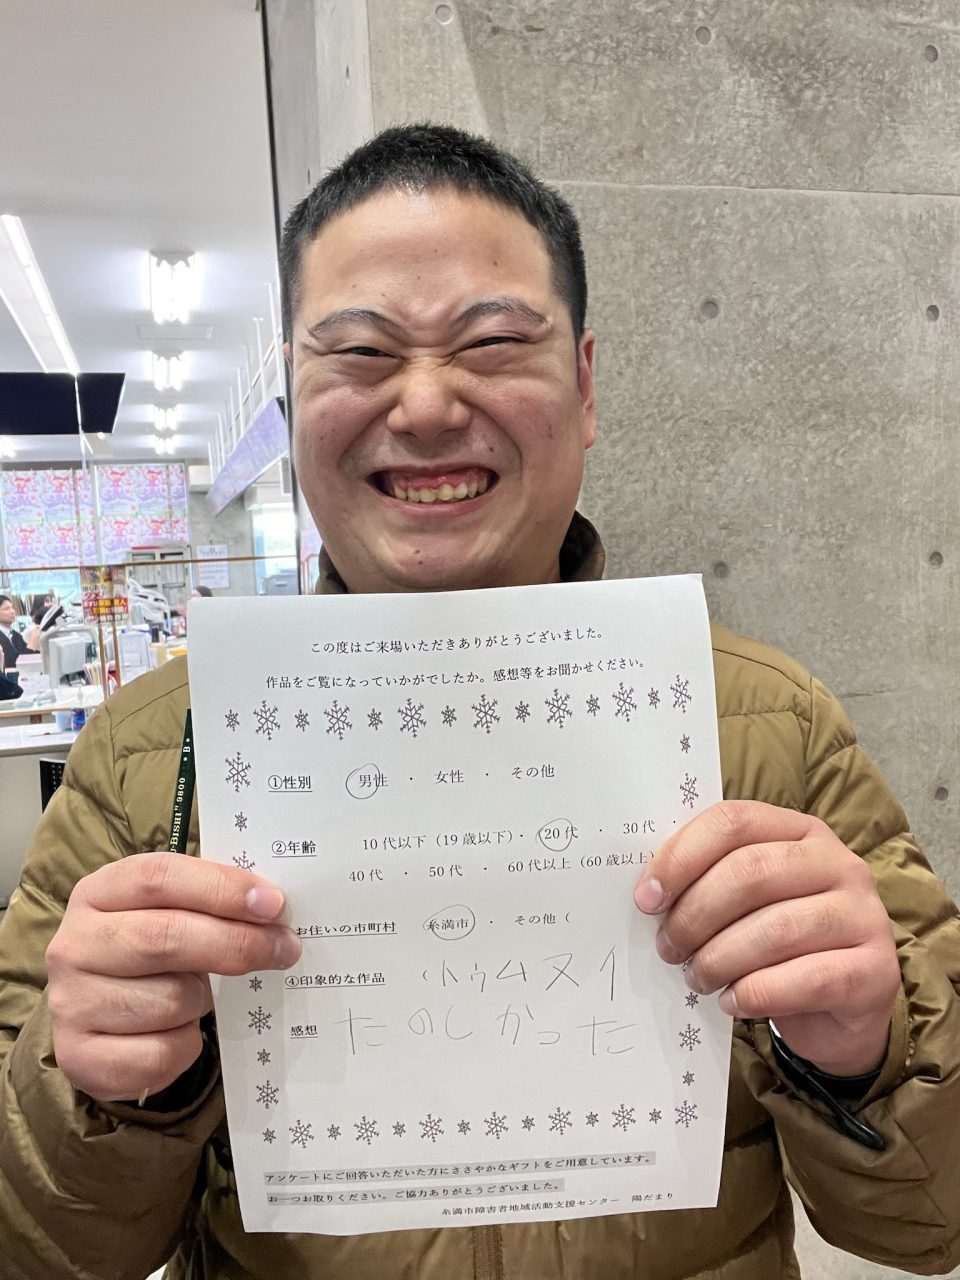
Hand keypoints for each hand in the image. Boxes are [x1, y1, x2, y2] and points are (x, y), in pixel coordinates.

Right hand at [46, 852, 300, 1101]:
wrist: (92, 1014)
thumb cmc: (145, 951)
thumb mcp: (166, 911)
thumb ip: (209, 902)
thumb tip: (273, 909)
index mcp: (97, 893)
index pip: (158, 878)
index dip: (221, 888)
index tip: (274, 903)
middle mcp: (74, 945)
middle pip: (164, 937)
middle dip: (236, 943)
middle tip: (284, 949)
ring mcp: (70, 1004)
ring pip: (170, 1001)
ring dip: (203, 1001)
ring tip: (198, 995)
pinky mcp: (80, 1058)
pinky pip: (160, 1054)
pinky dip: (184, 1045)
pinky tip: (177, 1033)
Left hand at [634, 801, 900, 1076]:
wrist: (842, 1007)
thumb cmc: (780, 944)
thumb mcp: (747, 902)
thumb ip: (708, 882)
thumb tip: (649, 893)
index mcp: (800, 831)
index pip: (733, 822)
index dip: (681, 857)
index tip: (646, 899)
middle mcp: (839, 863)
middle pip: (750, 871)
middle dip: (695, 913)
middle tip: (668, 948)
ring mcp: (864, 914)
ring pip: (776, 928)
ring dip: (720, 958)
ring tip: (696, 977)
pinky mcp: (877, 970)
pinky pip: (806, 979)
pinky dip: (756, 993)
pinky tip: (732, 1002)